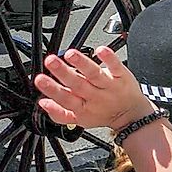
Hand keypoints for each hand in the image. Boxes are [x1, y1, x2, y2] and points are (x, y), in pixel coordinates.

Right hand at [34, 47, 155, 134]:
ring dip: (82, 63)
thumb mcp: (80, 120)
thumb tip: (42, 103)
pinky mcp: (121, 76)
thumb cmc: (102, 114)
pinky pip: (115, 67)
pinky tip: (101, 50)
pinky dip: (109, 59)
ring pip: (94, 74)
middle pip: (77, 84)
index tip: (39, 79)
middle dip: (62, 72)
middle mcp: (94, 96)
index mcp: (82, 107)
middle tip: (50, 61)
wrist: (132, 115)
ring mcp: (108, 85)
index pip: (64, 98)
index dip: (51, 90)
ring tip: (71, 54)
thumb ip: (59, 113)